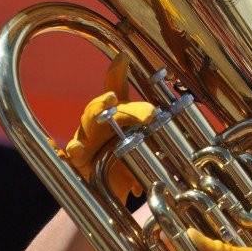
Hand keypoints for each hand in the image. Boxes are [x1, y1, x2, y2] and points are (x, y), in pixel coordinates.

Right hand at [61, 54, 155, 200]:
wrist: (111, 191)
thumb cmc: (129, 160)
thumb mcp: (146, 144)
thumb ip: (156, 134)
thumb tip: (177, 131)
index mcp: (117, 113)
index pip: (115, 86)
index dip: (116, 72)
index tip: (122, 59)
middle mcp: (99, 121)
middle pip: (105, 104)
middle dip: (123, 103)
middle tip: (138, 105)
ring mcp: (86, 138)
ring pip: (89, 120)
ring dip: (99, 110)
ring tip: (109, 100)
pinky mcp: (79, 159)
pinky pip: (75, 152)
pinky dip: (76, 149)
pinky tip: (76, 148)